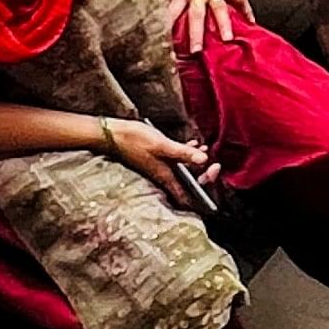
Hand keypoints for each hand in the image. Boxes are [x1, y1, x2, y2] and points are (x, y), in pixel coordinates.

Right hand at [98, 114, 215, 199]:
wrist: (112, 134)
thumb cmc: (134, 139)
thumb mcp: (162, 145)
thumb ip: (183, 153)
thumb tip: (204, 160)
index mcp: (166, 177)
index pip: (189, 194)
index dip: (205, 187)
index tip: (215, 170)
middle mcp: (164, 176)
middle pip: (189, 183)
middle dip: (204, 174)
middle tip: (215, 164)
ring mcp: (160, 168)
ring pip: (184, 171)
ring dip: (196, 162)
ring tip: (204, 149)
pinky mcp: (157, 159)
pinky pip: (176, 161)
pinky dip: (185, 154)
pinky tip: (192, 143)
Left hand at [167, 0, 247, 49]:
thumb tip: (167, 14)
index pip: (172, 13)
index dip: (168, 27)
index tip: (166, 43)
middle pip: (196, 16)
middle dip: (196, 34)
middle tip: (197, 50)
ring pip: (218, 8)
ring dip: (223, 24)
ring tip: (227, 38)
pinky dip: (247, 10)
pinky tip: (252, 22)